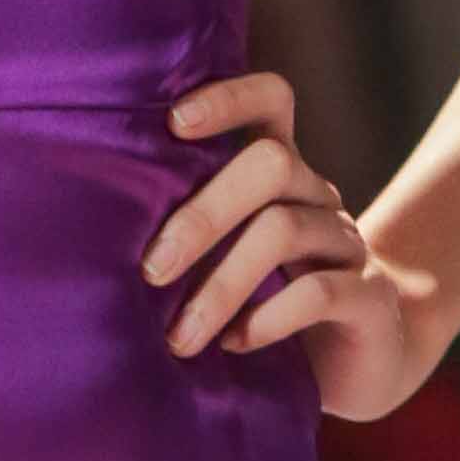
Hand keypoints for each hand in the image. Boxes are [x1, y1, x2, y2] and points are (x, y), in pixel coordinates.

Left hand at [145, 69, 423, 423]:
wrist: (359, 362)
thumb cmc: (264, 302)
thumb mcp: (226, 257)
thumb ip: (184, 228)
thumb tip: (88, 225)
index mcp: (282, 173)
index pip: (271, 101)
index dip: (228, 98)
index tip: (173, 122)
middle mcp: (319, 195)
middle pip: (270, 164)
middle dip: (202, 216)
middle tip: (151, 272)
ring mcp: (349, 243)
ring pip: (283, 230)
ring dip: (220, 285)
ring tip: (179, 337)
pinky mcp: (371, 298)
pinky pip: (319, 292)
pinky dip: (268, 319)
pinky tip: (234, 344)